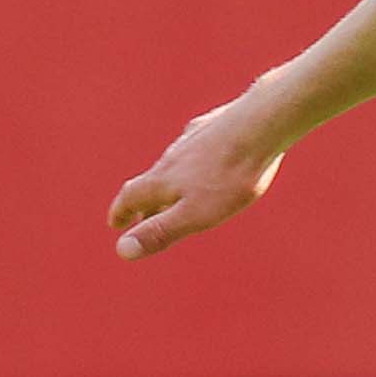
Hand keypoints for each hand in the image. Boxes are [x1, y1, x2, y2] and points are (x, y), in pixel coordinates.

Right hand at [109, 91, 289, 260]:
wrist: (260, 126)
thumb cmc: (229, 176)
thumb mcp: (195, 214)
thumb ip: (160, 231)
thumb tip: (121, 250)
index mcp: (163, 179)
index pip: (131, 197)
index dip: (121, 212)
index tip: (115, 223)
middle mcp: (172, 157)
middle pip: (151, 182)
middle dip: (144, 202)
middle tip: (140, 217)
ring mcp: (192, 140)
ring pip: (173, 165)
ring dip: (167, 182)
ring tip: (172, 194)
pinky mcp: (214, 128)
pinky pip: (196, 149)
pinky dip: (191, 163)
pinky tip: (204, 162)